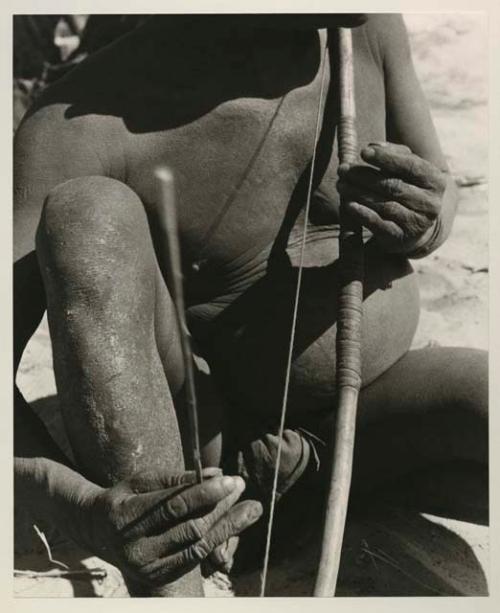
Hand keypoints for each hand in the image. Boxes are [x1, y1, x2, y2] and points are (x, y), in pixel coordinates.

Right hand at [78, 468, 261, 589]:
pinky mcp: (157, 577)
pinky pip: (194, 559)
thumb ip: (176, 478)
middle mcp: (134, 548)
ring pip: (197, 546)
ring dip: (227, 525)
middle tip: (241, 487)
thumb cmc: (124, 497)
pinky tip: (234, 526)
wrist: (97, 531)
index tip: (230, 480)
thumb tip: (214, 473)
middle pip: (190, 528)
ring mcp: (146, 568)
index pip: (174, 506)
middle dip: (222, 507)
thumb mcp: (142, 480)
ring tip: (250, 507)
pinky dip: (217, 541)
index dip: (206, 493)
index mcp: (126, 517)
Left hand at [337, 142, 446, 253]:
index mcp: (435, 181)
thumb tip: (374, 146)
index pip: (411, 166)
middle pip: (393, 186)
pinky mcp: (400, 238)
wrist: (415, 228)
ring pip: (384, 205)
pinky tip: (348, 204)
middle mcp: (430, 204)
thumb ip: (394, 153)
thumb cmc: (408, 189)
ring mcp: (416, 223)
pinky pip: (378, 224)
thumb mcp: (408, 170)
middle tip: (343, 170)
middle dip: (364, 176)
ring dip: (358, 193)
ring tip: (341, 184)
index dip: (386, 158)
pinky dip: (362, 214)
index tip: (364, 151)